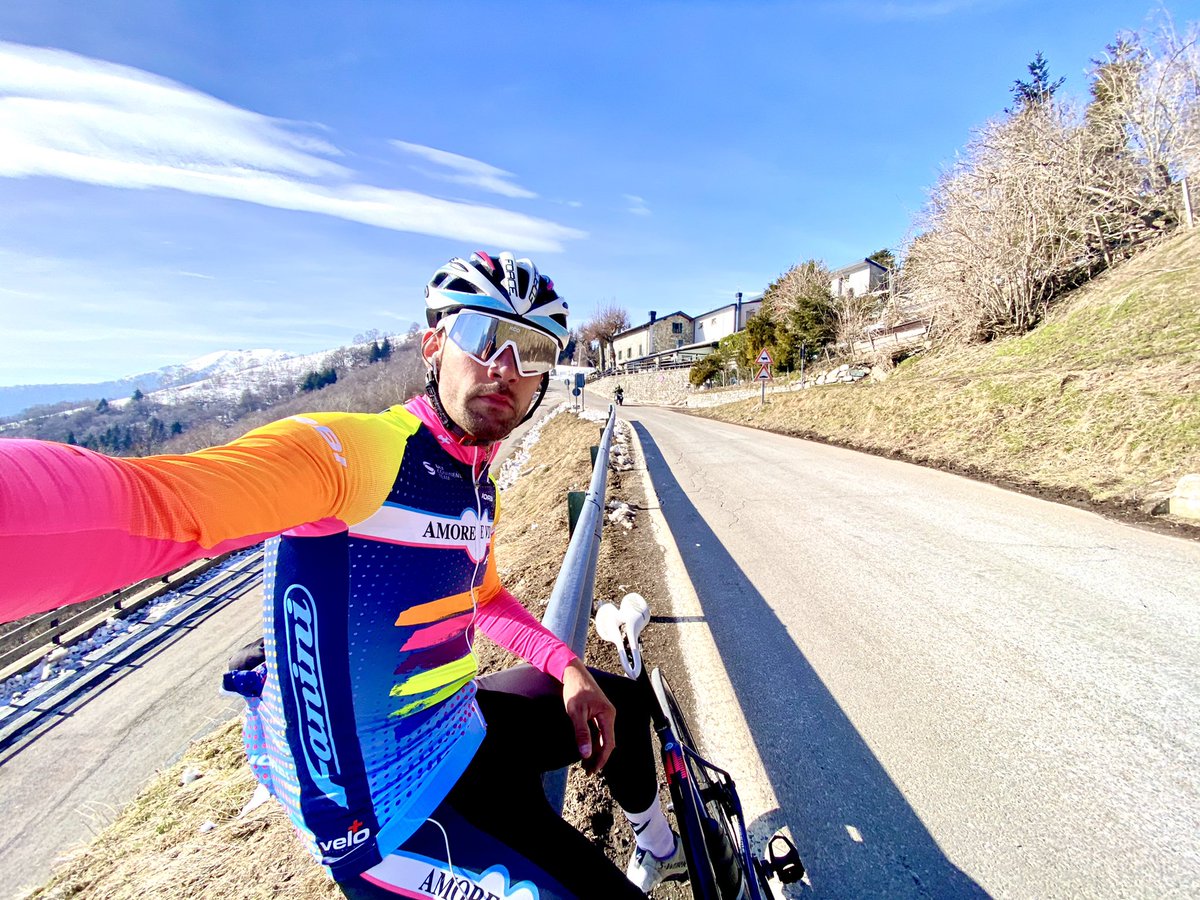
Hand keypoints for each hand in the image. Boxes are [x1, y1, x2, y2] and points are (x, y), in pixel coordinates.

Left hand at [561, 659, 616, 773]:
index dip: (601, 758)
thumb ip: (582, 733)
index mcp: (607, 715)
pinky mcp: (598, 712)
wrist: (573, 672)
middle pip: (607, 742)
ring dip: (596, 750)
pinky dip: (593, 742)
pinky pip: (599, 731)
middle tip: (588, 770)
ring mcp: (605, 714)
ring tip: (586, 764)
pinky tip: (586, 748)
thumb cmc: (575, 689)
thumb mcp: (575, 712)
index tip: (593, 769)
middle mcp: (609, 715)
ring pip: (603, 737)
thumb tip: (586, 753)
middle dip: (599, 757)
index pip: (608, 743)